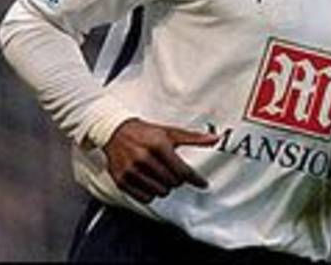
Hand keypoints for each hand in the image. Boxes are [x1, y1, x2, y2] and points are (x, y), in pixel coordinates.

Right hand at [102, 118, 219, 203]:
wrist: (115, 132)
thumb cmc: (146, 132)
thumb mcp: (170, 132)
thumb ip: (193, 138)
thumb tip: (215, 139)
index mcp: (158, 145)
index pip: (183, 171)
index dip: (196, 179)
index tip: (203, 184)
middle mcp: (144, 158)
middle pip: (173, 183)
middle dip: (177, 179)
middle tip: (172, 170)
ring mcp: (131, 171)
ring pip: (160, 192)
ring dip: (164, 186)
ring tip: (159, 174)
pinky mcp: (122, 181)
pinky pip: (145, 198)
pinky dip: (151, 193)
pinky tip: (149, 181)